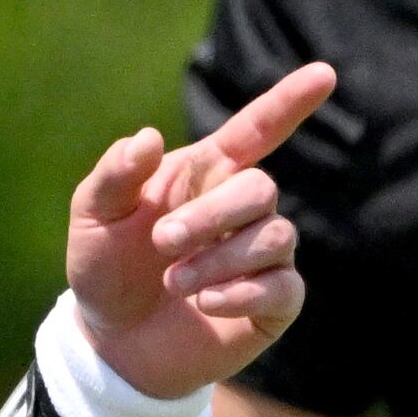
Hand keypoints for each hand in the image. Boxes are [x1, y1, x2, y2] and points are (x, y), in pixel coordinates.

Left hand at [65, 63, 336, 400]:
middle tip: (161, 242)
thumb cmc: (104, 269)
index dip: (289, 103)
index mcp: (204, 175)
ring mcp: (262, 257)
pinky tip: (205, 303)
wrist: (109, 342)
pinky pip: (282, 287)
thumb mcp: (92, 217)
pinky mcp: (273, 304)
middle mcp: (240, 210)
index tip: (324, 74)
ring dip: (219, 259)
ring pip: (274, 236)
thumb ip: (114, 175)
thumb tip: (145, 137)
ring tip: (174, 282)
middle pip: (260, 189)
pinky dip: (241, 293)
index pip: (257, 130)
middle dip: (211, 215)